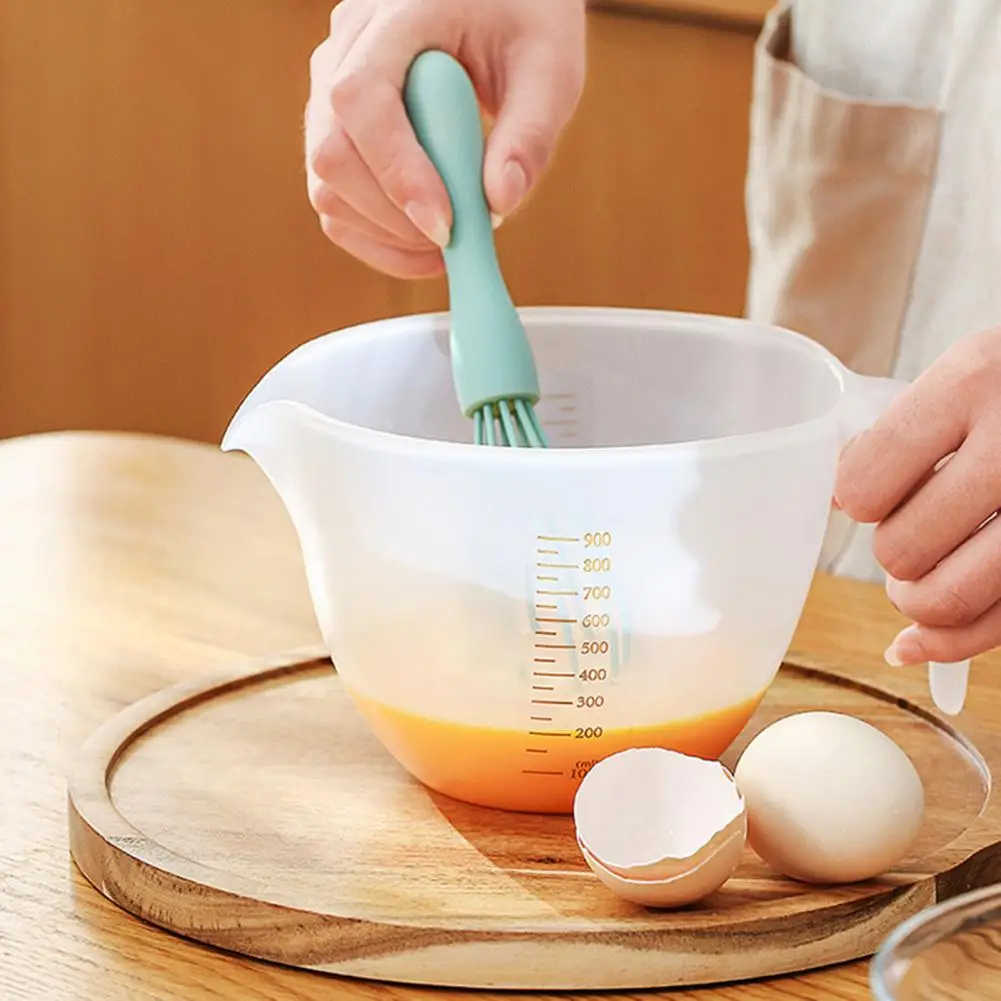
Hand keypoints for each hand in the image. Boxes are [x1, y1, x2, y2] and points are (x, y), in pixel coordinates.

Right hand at [304, 0, 585, 277]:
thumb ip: (530, 133)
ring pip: (325, 181)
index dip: (397, 172)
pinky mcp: (335, 124)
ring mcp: (330, 85)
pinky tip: (421, 246)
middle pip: (332, 150)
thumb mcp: (549, 66)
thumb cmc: (525, 18)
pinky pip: (333, 193)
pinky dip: (371, 234)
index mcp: (397, 13)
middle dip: (392, 215)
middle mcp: (346, 45)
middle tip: (456, 243)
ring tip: (446, 244)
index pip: (361, 98)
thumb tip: (499, 203)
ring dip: (382, 231)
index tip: (445, 225)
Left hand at [835, 329, 1000, 665]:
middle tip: (912, 528)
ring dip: (916, 599)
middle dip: (893, 549)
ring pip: (945, 599)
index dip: (854, 498)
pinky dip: (947, 643)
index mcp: (970, 383)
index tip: (868, 493)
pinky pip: (995, 626)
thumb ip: (903, 429)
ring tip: (920, 575)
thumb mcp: (967, 374)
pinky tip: (918, 640)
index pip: (864, 482)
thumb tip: (837, 498)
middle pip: (900, 549)